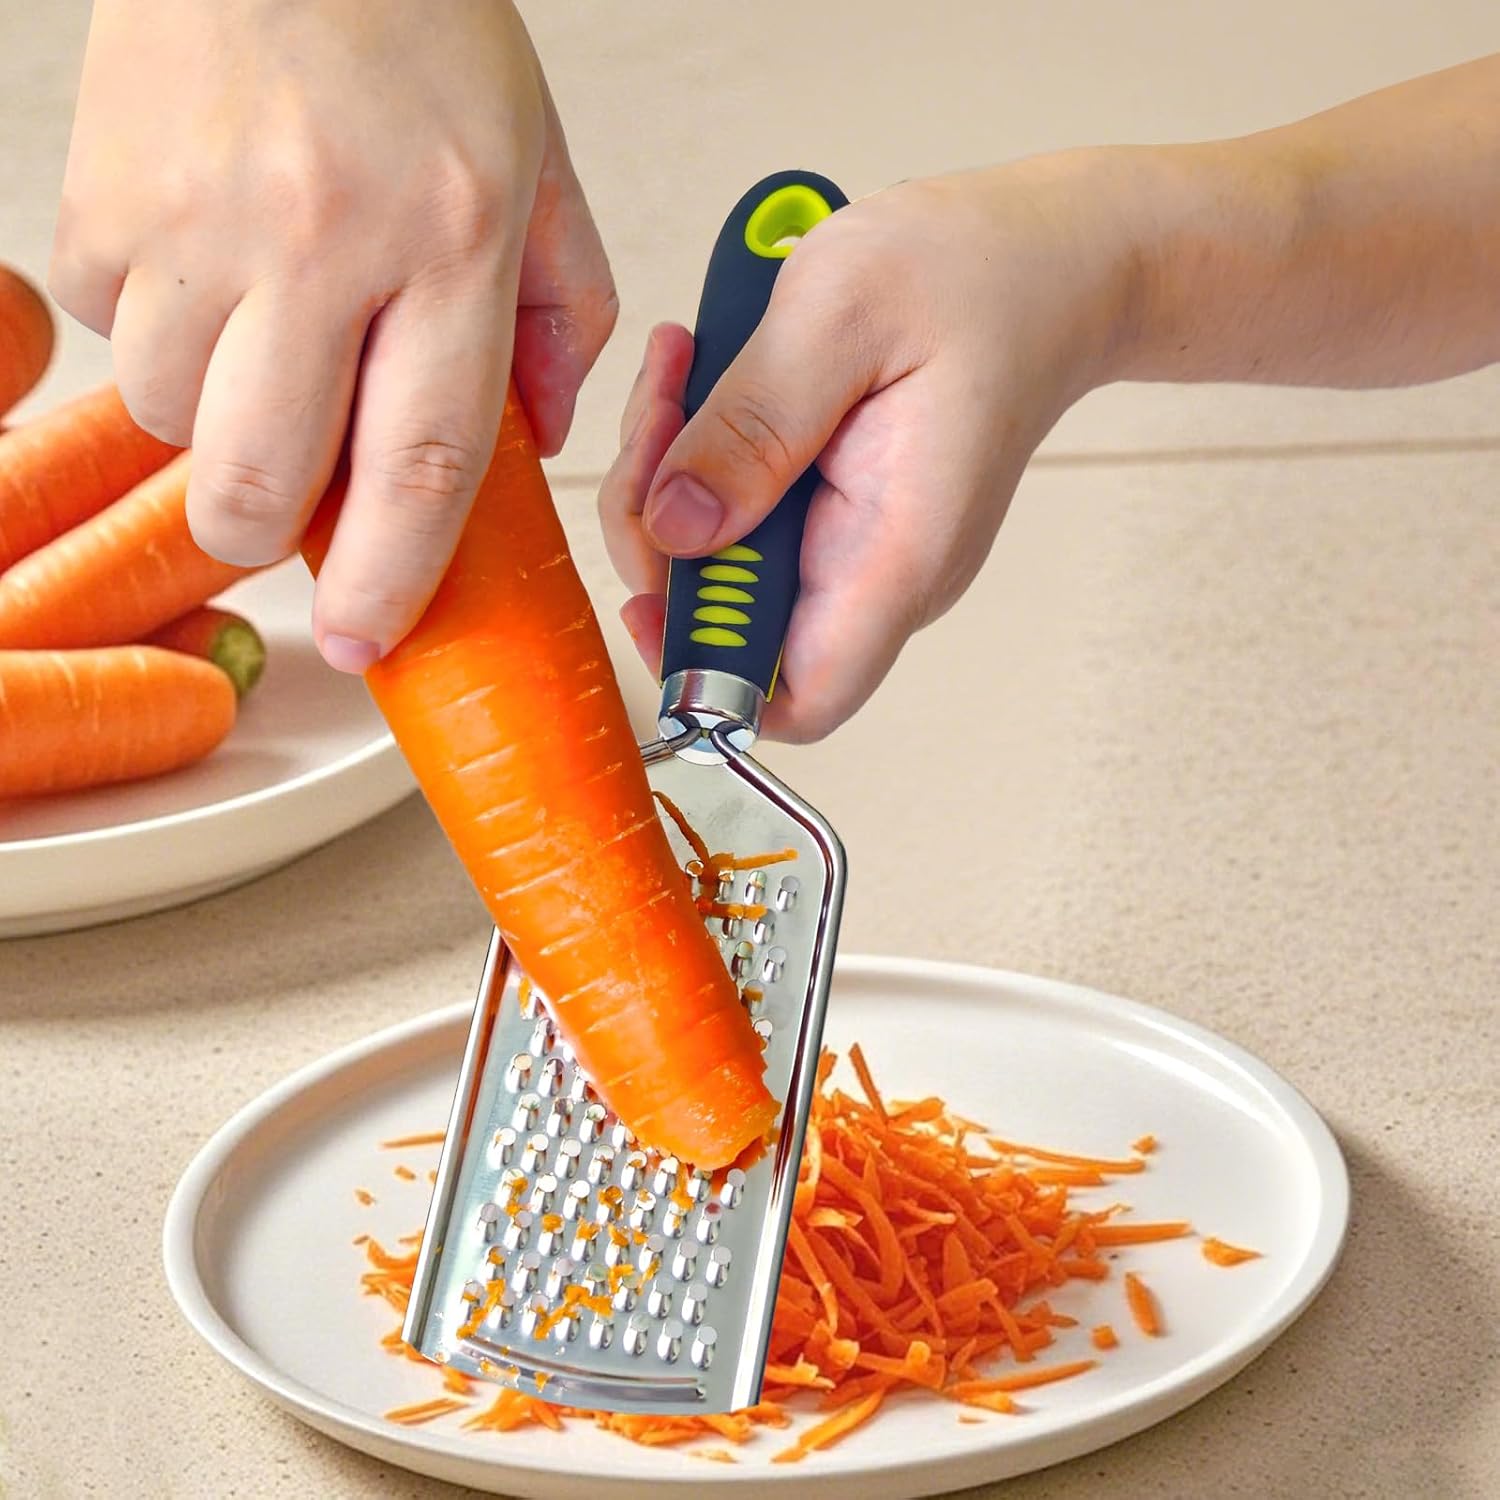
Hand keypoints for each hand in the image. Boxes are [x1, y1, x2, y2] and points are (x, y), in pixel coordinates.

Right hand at [52, 0, 616, 671]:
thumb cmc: (415, 26)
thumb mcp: (537, 166)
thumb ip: (562, 313)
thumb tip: (538, 442)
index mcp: (450, 240)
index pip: (421, 463)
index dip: (393, 578)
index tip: (373, 639)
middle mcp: (321, 238)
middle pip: (267, 477)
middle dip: (270, 538)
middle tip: (293, 523)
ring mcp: (199, 219)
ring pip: (179, 421)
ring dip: (220, 422)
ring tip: (266, 340)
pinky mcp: (104, 198)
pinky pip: (119, 335)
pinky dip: (164, 336)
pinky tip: (212, 270)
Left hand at [598, 154, 1141, 740]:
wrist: (1049, 263)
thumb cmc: (973, 274)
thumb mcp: (843, 312)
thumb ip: (753, 427)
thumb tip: (674, 530)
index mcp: (896, 552)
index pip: (800, 698)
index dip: (706, 679)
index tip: (647, 592)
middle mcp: (881, 575)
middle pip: (734, 630)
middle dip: (661, 536)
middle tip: (662, 413)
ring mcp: (861, 550)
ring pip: (726, 571)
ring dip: (671, 485)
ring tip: (681, 373)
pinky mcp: (840, 515)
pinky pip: (744, 523)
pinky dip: (701, 464)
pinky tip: (703, 383)